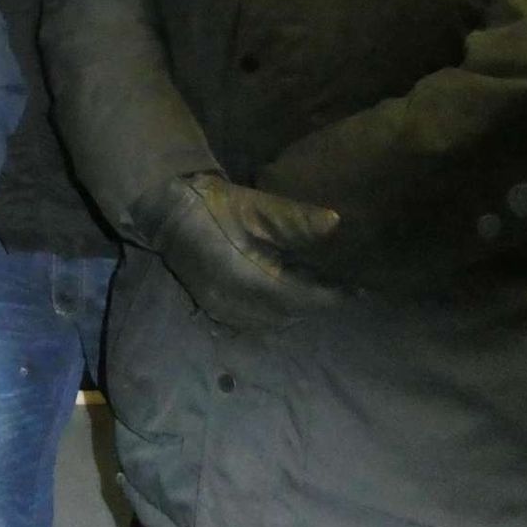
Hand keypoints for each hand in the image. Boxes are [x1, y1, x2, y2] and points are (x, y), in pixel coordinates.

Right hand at [133, 173, 341, 332]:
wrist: (167, 211)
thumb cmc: (215, 204)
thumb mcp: (256, 205)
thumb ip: (296, 218)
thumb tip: (337, 224)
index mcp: (251, 279)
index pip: (304, 299)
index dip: (333, 295)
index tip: (359, 288)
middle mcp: (237, 302)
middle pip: (292, 314)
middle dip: (316, 302)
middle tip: (338, 285)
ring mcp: (223, 309)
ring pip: (274, 322)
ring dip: (295, 309)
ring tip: (313, 289)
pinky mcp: (213, 308)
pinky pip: (254, 322)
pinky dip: (274, 312)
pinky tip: (281, 294)